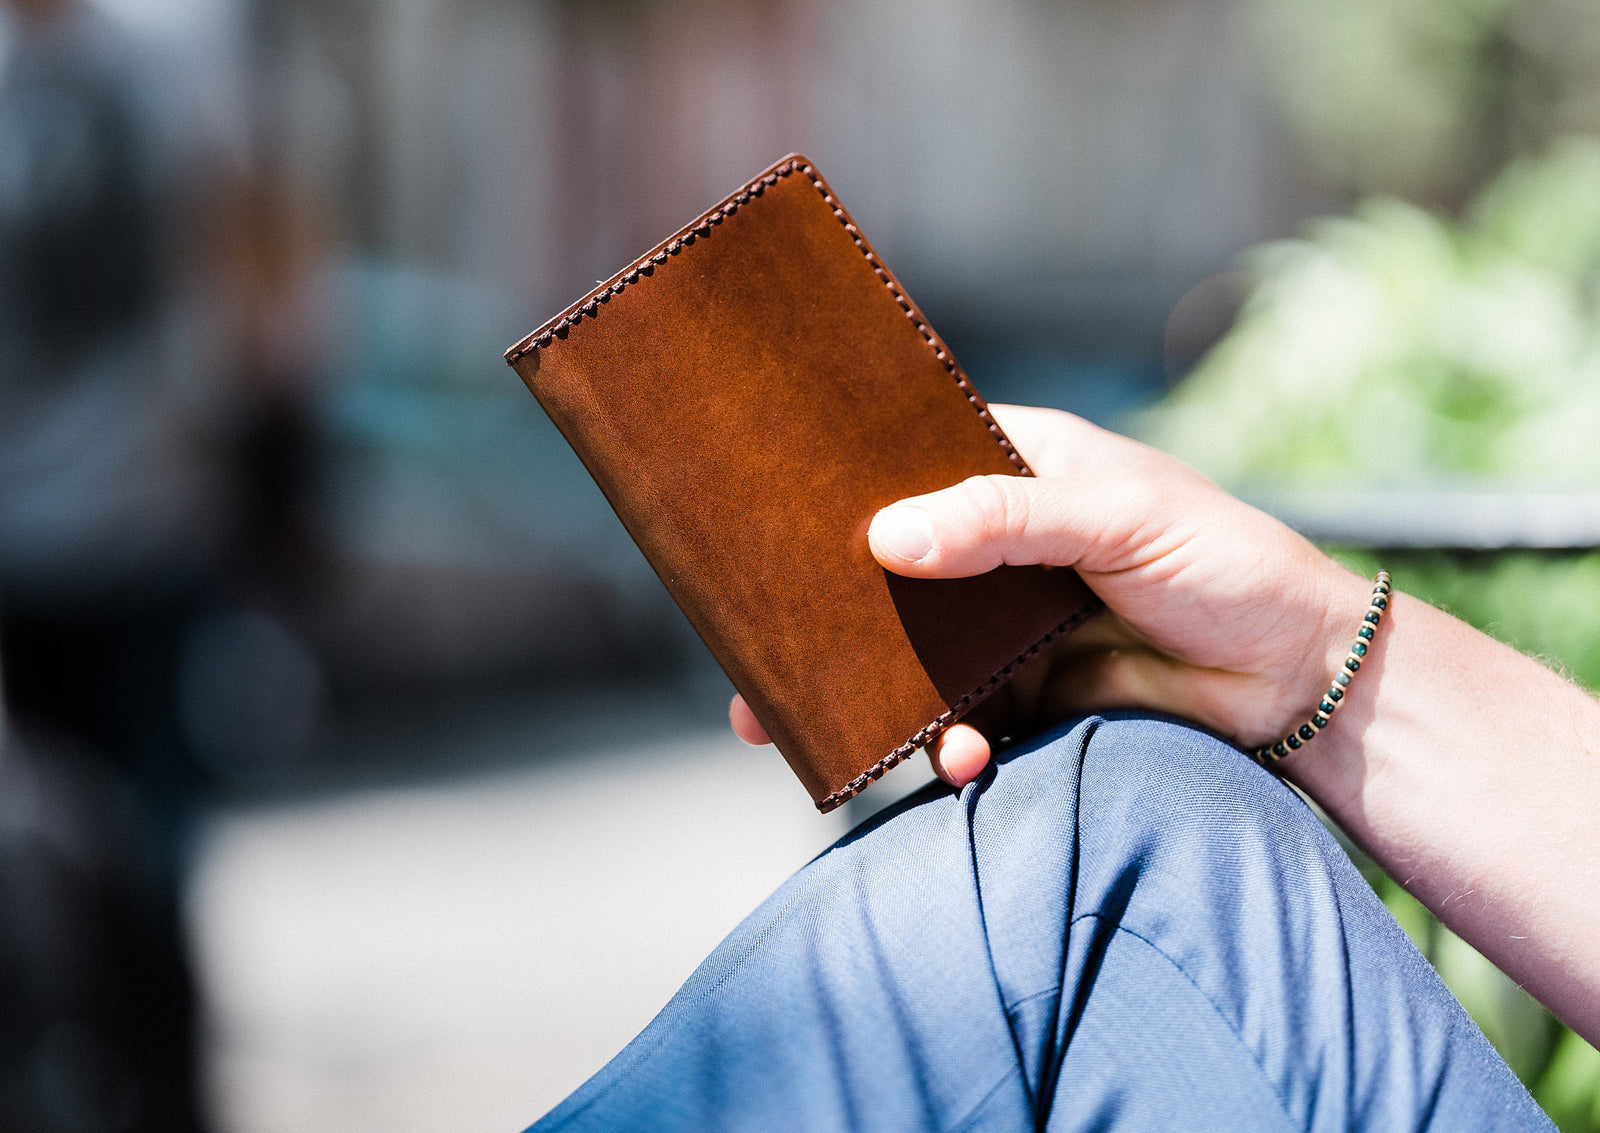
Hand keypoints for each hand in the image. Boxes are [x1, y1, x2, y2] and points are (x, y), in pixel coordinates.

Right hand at [731, 404, 1369, 785]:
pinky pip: (961, 718)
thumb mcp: (1116, 518)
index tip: (771, 529)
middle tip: (758, 667)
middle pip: (890, 573)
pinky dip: (948, 744)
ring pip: (914, 656)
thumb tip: (888, 536)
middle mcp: (1000, 541)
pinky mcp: (1028, 691)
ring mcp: (1008, 622)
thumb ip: (1006, 520)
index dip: (841, 495)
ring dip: (877, 699)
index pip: (908, 465)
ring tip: (836, 734)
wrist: (1301, 681)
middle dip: (830, 622)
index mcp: (1019, 466)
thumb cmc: (1225, 563)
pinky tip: (961, 762)